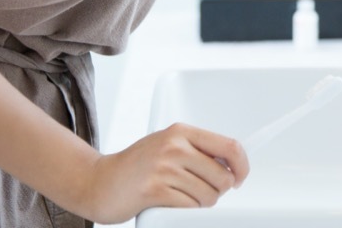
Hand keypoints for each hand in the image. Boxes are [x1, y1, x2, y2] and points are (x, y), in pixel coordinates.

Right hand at [77, 123, 248, 222]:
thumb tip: (231, 165)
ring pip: (208, 195)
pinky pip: (189, 207)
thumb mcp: (167, 146)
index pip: (229, 146)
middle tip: (201, 191)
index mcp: (181, 131)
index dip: (242, 165)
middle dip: (217, 190)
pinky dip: (185, 210)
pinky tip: (169, 203)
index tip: (240, 177)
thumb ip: (197, 150)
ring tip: (180, 196)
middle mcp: (174, 146)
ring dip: (200, 203)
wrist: (99, 181)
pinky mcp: (155, 190)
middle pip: (222, 176)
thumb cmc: (136, 166)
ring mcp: (164, 168)